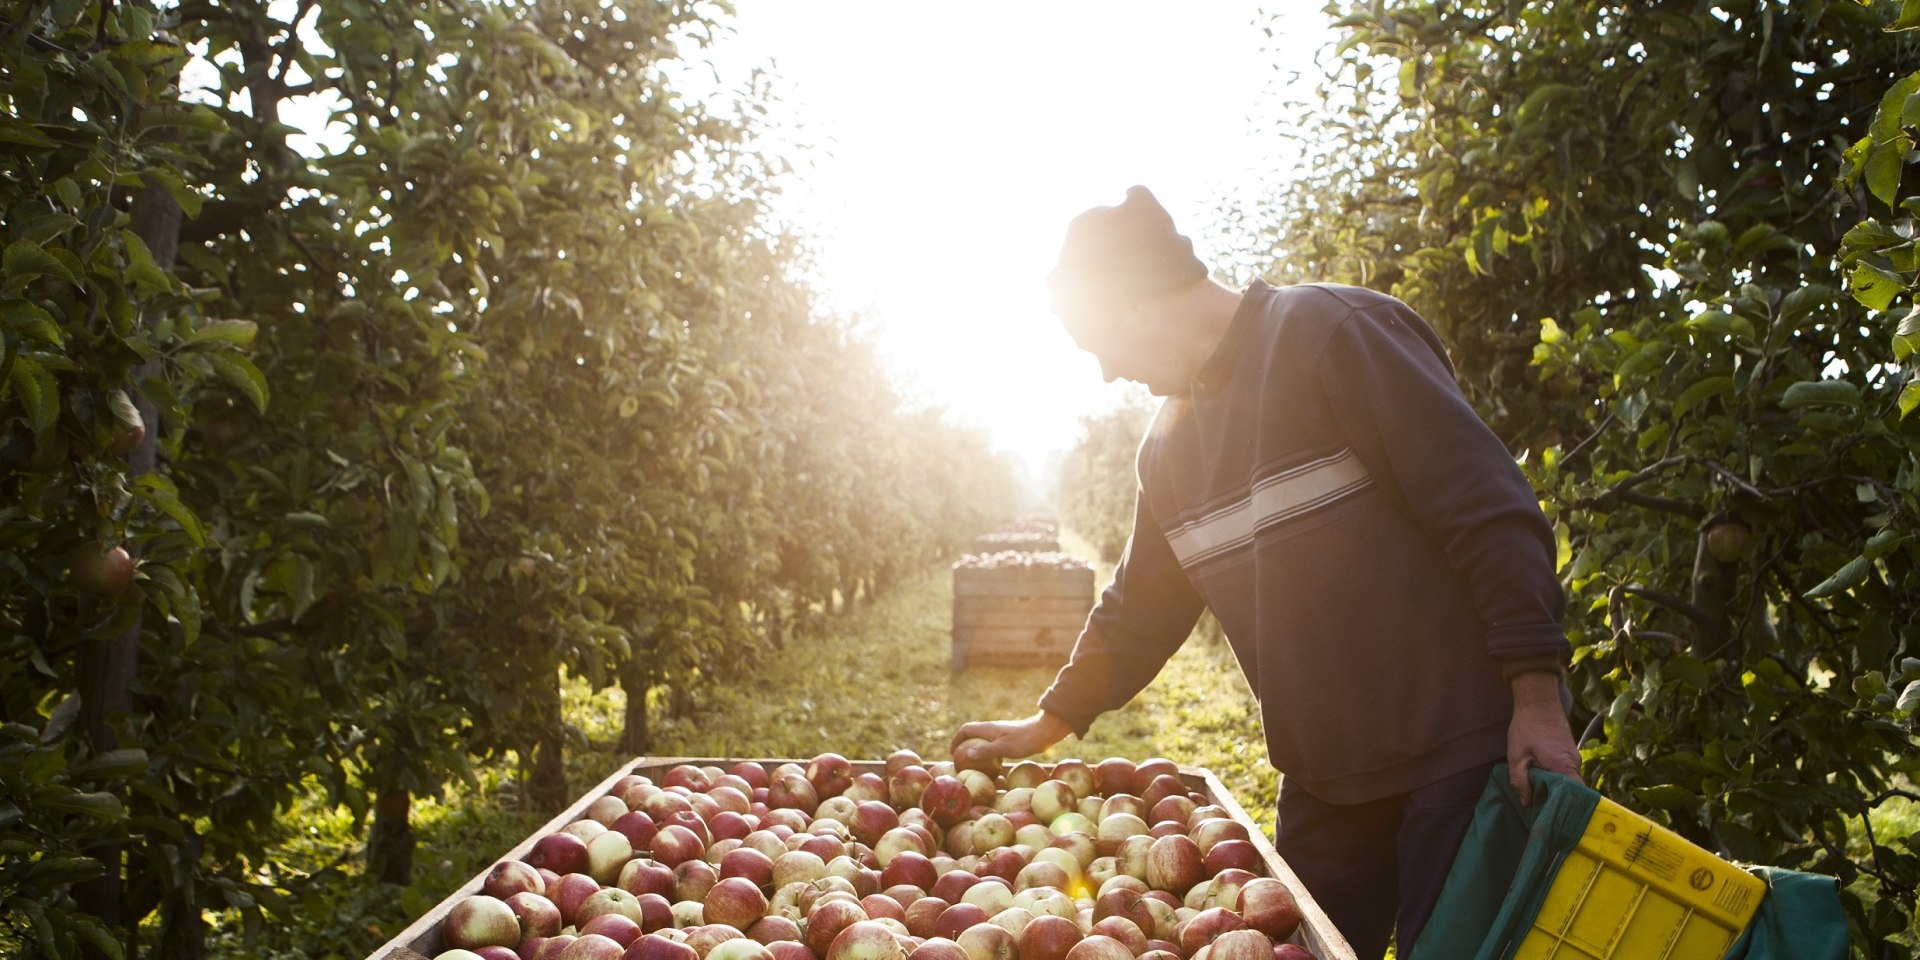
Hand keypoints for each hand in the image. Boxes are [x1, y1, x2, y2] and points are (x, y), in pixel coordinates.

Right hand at [950, 711, 1073, 766]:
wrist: (1044, 732)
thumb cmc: (1025, 740)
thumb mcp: (1004, 748)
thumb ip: (986, 750)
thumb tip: (967, 753)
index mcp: (988, 729)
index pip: (966, 730)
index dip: (956, 739)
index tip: (952, 752)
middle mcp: (992, 729)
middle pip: (972, 733)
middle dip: (963, 744)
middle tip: (960, 759)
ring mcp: (1000, 733)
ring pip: (982, 739)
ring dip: (975, 748)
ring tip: (972, 763)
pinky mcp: (1008, 738)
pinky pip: (992, 744)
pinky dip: (987, 752)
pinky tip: (992, 764)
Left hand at [1507, 671, 1581, 804]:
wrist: (1538, 700)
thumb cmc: (1527, 727)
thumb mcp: (1516, 755)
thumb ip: (1520, 781)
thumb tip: (1527, 803)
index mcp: (1563, 766)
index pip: (1574, 797)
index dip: (1565, 810)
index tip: (1554, 821)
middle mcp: (1574, 764)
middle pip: (1572, 793)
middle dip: (1559, 804)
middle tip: (1544, 816)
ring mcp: (1574, 758)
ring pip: (1569, 783)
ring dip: (1557, 792)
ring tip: (1541, 803)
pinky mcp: (1569, 753)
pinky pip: (1567, 774)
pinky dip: (1557, 782)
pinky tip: (1543, 786)